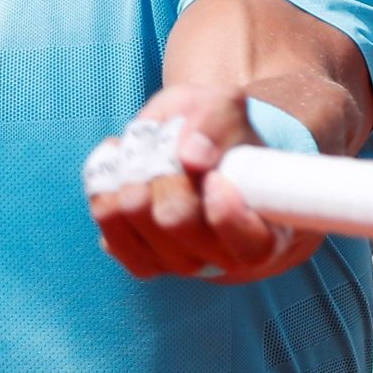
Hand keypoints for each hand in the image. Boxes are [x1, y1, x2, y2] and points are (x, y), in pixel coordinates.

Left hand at [86, 85, 321, 284]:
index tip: (215, 176)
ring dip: (130, 172)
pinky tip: (123, 169)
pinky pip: (108, 225)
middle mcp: (224, 260)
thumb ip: (216, 120)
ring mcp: (181, 264)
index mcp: (266, 234)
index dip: (225, 209)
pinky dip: (106, 187)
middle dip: (162, 168)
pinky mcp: (143, 261)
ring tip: (146, 152)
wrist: (204, 160)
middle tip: (168, 145)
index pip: (249, 244)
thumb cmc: (222, 136)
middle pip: (174, 217)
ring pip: (134, 216)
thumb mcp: (226, 108)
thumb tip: (192, 154)